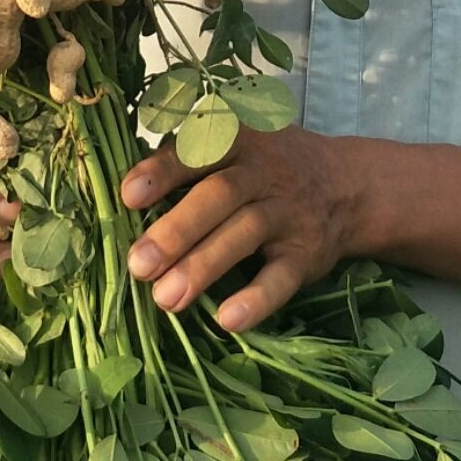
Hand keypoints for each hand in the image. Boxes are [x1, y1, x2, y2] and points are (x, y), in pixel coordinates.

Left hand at [118, 124, 357, 331]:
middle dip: (177, 231)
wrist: (345, 185)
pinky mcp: (307, 253)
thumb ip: (182, 162)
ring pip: (245, 233)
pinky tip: (228, 320)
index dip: (163, 172)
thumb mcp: (232, 146)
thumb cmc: (262, 167)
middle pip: (219, 195)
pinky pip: (282, 277)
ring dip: (204, 266)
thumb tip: (115, 197)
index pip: (198, 151)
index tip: (128, 197)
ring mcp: (288, 212)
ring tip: (165, 300)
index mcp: (237, 140)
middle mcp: (264, 171)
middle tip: (137, 266)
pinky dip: (257, 299)